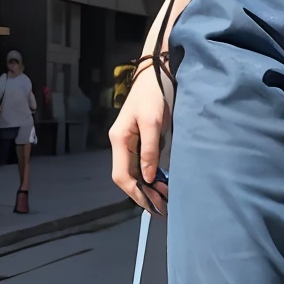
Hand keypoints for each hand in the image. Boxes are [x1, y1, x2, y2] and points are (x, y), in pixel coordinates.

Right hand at [110, 66, 169, 214]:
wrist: (153, 77)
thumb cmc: (152, 97)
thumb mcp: (153, 122)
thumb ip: (149, 150)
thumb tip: (149, 177)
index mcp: (119, 140)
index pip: (122, 175)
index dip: (136, 192)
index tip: (152, 204)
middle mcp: (119, 144)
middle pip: (126, 177)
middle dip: (142, 193)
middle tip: (162, 206)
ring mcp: (127, 143)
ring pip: (133, 172)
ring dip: (146, 187)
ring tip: (164, 197)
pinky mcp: (136, 141)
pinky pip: (139, 164)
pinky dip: (149, 177)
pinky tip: (160, 183)